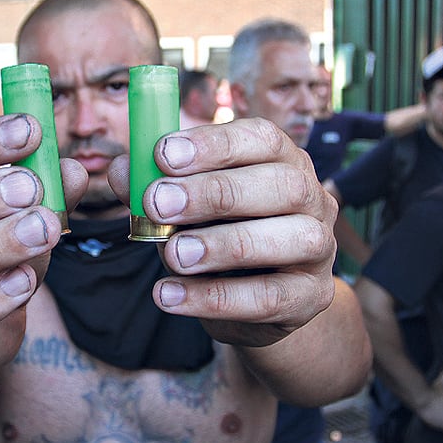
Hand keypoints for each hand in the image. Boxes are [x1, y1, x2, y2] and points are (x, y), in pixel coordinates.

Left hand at [108, 118, 337, 346]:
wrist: (253, 304)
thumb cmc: (217, 235)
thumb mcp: (182, 207)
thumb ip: (152, 186)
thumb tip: (122, 170)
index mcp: (283, 160)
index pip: (262, 138)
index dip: (214, 143)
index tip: (163, 154)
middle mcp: (312, 197)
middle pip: (281, 184)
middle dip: (215, 192)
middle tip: (158, 204)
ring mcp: (320, 248)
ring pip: (290, 239)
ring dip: (223, 245)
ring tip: (171, 254)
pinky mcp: (311, 298)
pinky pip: (269, 298)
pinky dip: (215, 298)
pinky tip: (169, 296)